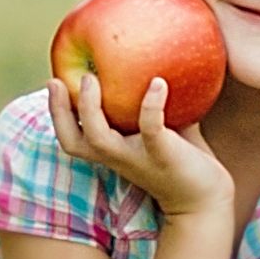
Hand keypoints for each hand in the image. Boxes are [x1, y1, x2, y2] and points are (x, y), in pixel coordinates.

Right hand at [49, 72, 234, 224]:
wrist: (206, 197)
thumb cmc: (184, 157)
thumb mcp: (164, 127)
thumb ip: (154, 101)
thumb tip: (153, 60)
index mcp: (112, 151)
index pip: (72, 137)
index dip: (57, 113)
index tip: (53, 81)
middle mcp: (117, 157)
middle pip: (73, 141)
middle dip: (58, 112)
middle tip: (57, 79)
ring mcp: (137, 159)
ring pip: (99, 139)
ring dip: (90, 109)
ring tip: (93, 78)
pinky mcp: (163, 156)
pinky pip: (151, 130)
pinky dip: (151, 105)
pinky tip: (158, 82)